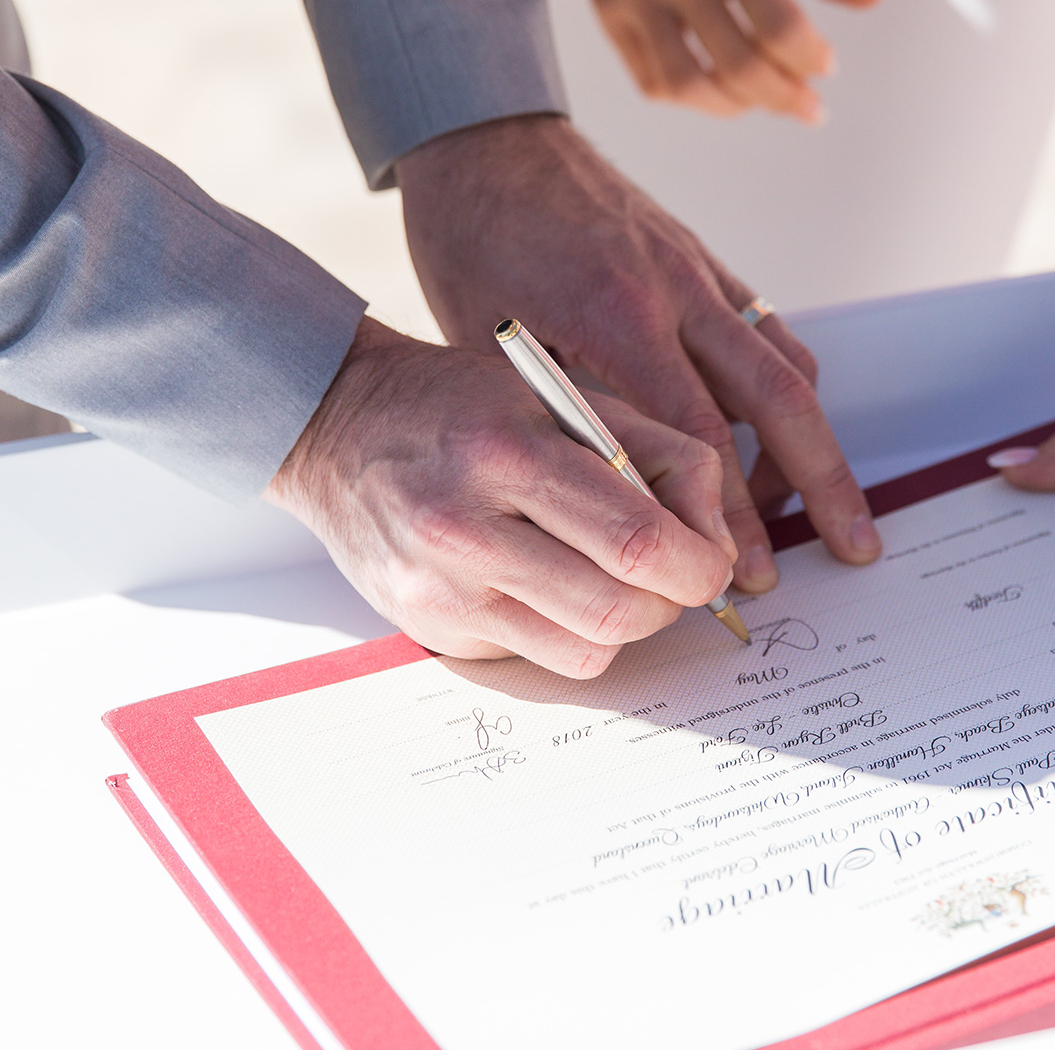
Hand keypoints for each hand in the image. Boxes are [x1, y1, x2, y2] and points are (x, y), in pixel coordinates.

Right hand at [266, 318, 735, 677]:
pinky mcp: (427, 629)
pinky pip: (535, 657)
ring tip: (606, 576)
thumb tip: (716, 543)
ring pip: (585, 652)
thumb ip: (657, 456)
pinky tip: (539, 581)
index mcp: (510, 453)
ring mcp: (441, 590)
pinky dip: (561, 630)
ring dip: (620, 624)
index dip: (699, 566)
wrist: (338, 424)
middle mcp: (466, 528)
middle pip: (618, 613)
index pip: (637, 541)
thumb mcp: (566, 396)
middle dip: (667, 602)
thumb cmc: (465, 405)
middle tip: (668, 575)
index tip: (710, 563)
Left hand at [396, 114, 880, 593]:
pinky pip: (767, 329)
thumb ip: (561, 414)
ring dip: (813, 441)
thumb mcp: (492, 343)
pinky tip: (774, 436)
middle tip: (851, 547)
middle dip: (822, 483)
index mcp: (617, 314)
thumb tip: (614, 504)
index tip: (745, 573)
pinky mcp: (704, 257)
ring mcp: (699, 269)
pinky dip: (785, 388)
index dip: (730, 513)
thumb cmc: (470, 240)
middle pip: (780, 400)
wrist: (487, 137)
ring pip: (787, 364)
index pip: (700, 436)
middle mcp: (676, 289)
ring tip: (814, 508)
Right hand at [540, 0, 881, 121]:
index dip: (811, 59)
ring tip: (759, 99)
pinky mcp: (606, 10)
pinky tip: (715, 84)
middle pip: (737, 66)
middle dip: (783, 97)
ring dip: (734, 106)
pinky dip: (690, 95)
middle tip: (805, 105)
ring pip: (687, 85)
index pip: (779, 26)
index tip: (824, 64)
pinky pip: (650, 79)